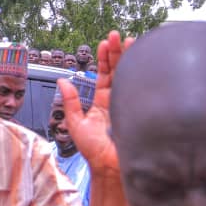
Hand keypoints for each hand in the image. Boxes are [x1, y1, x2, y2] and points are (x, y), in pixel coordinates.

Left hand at [58, 30, 133, 173]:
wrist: (110, 170)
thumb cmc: (94, 152)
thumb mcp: (75, 124)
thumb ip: (70, 103)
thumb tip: (62, 81)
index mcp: (103, 102)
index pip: (105, 74)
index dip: (104, 58)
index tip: (104, 43)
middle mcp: (118, 100)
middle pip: (120, 70)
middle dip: (118, 52)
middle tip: (117, 35)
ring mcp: (131, 104)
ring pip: (132, 76)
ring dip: (131, 58)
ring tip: (130, 40)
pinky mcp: (141, 111)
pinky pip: (143, 90)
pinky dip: (144, 74)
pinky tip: (143, 60)